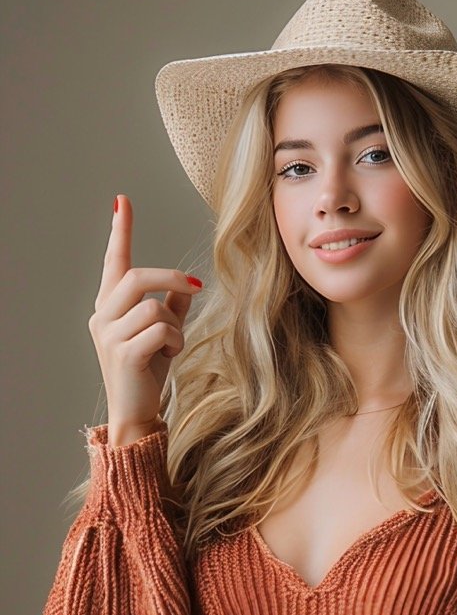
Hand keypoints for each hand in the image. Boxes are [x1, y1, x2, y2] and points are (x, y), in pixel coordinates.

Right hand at [88, 195, 203, 444]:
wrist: (135, 412)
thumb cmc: (147, 372)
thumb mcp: (162, 334)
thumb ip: (171, 306)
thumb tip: (189, 284)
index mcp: (109, 307)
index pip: (113, 262)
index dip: (119, 232)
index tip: (122, 202)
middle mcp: (103, 316)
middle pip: (136, 278)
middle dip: (171, 278)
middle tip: (196, 286)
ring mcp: (109, 335)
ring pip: (152, 306)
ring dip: (174, 323)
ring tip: (173, 342)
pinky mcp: (123, 353)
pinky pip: (159, 329)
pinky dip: (174, 339)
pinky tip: (170, 353)